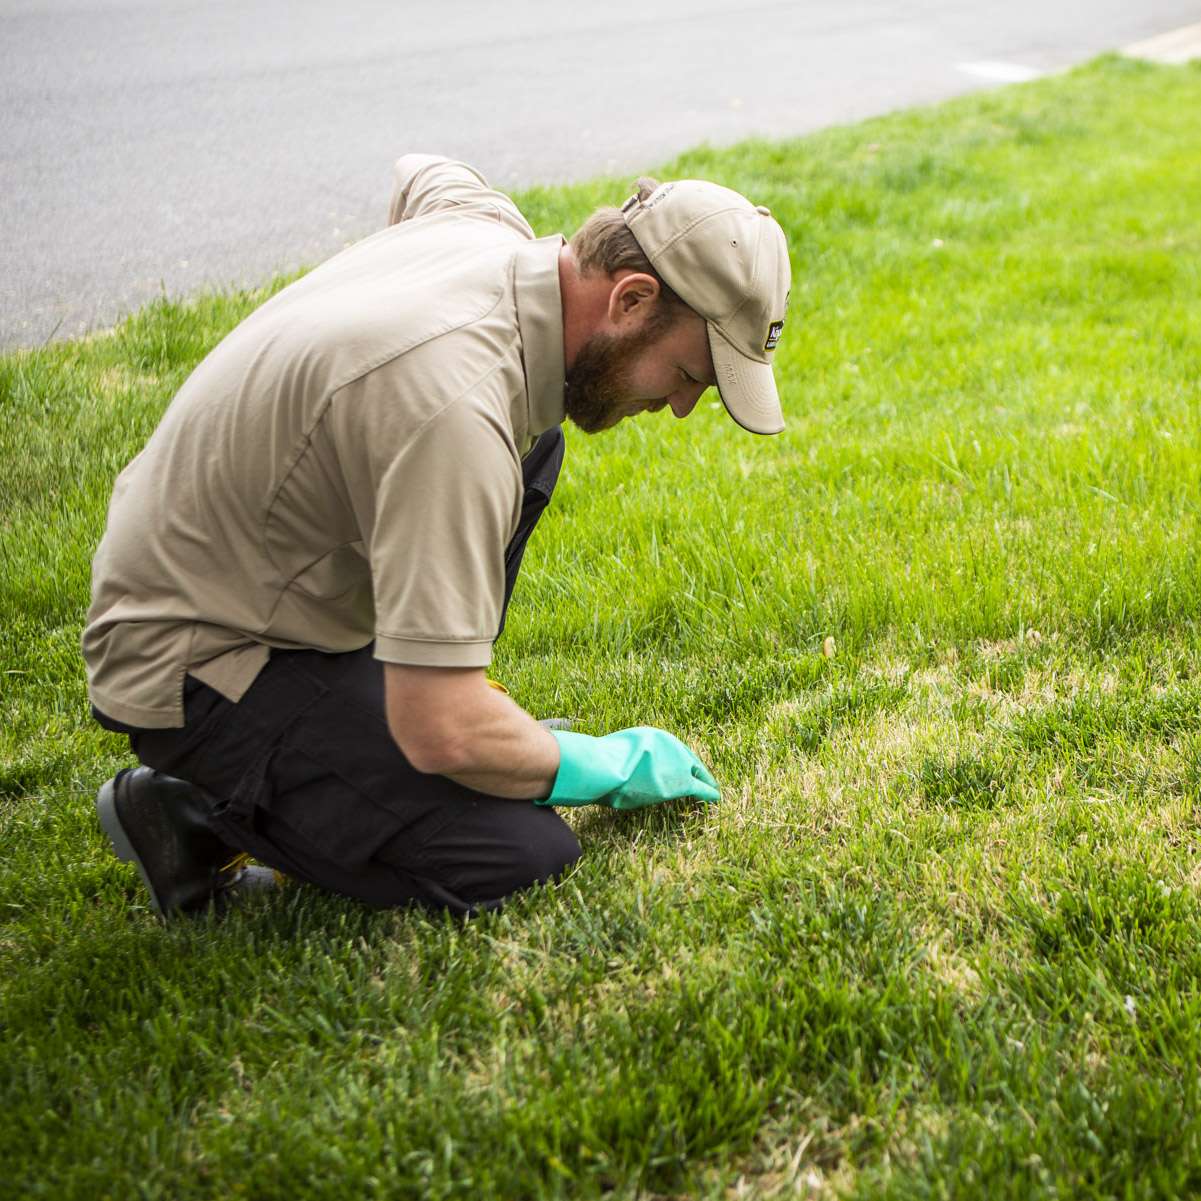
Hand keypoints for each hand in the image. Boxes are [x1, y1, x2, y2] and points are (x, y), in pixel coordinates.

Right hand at [538, 727, 719, 809]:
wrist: (604, 768)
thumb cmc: (603, 760)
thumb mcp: (618, 750)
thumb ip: (630, 757)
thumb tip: (620, 766)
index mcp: (656, 737)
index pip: (675, 752)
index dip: (682, 762)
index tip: (687, 769)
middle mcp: (670, 746)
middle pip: (689, 761)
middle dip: (698, 770)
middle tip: (706, 779)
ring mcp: (676, 763)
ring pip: (695, 775)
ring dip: (704, 783)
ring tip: (713, 790)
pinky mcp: (678, 783)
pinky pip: (699, 788)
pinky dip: (709, 793)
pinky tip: (717, 798)